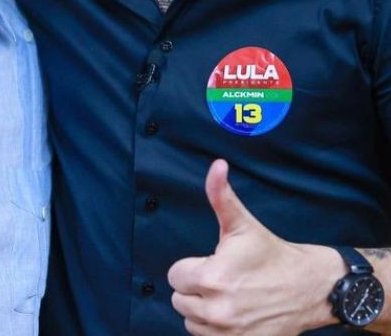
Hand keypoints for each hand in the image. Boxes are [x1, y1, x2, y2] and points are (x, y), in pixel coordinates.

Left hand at [167, 159, 341, 334]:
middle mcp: (217, 310)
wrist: (309, 287)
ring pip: (191, 323)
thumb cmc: (271, 253)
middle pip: (180, 300)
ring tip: (226, 296)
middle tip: (220, 279)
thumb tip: (216, 166)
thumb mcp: (242, 223)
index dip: (191, 267)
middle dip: (195, 288)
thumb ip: (220, 194)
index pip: (175, 276)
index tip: (212, 263)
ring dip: (203, 311)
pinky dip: (214, 331)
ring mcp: (229, 333)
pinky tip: (231, 315)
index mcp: (212, 278)